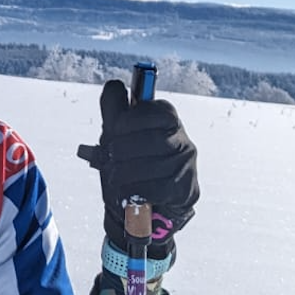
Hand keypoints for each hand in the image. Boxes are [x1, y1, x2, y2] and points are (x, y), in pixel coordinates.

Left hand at [77, 78, 198, 259]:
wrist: (149, 207)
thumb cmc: (131, 164)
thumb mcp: (118, 136)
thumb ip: (114, 110)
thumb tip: (113, 86)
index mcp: (166, 117)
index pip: (145, 111)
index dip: (123, 122)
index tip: (113, 132)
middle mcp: (181, 137)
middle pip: (144, 140)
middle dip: (118, 151)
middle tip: (108, 159)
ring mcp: (186, 163)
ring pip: (146, 166)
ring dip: (122, 174)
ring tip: (115, 178)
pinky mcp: (186, 188)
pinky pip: (154, 188)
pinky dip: (134, 191)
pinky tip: (128, 192)